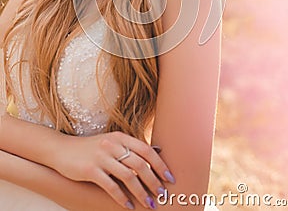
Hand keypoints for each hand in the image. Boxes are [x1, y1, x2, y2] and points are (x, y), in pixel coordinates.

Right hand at [51, 131, 174, 208]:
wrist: (62, 149)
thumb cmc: (91, 148)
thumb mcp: (111, 142)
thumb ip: (130, 147)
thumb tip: (157, 151)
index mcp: (120, 137)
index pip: (146, 150)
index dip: (160, 164)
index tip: (169, 178)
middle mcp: (113, 145)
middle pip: (140, 164)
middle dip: (154, 182)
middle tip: (162, 195)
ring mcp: (102, 157)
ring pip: (129, 177)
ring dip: (141, 193)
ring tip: (149, 204)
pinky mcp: (90, 170)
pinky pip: (111, 186)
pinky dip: (122, 198)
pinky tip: (128, 206)